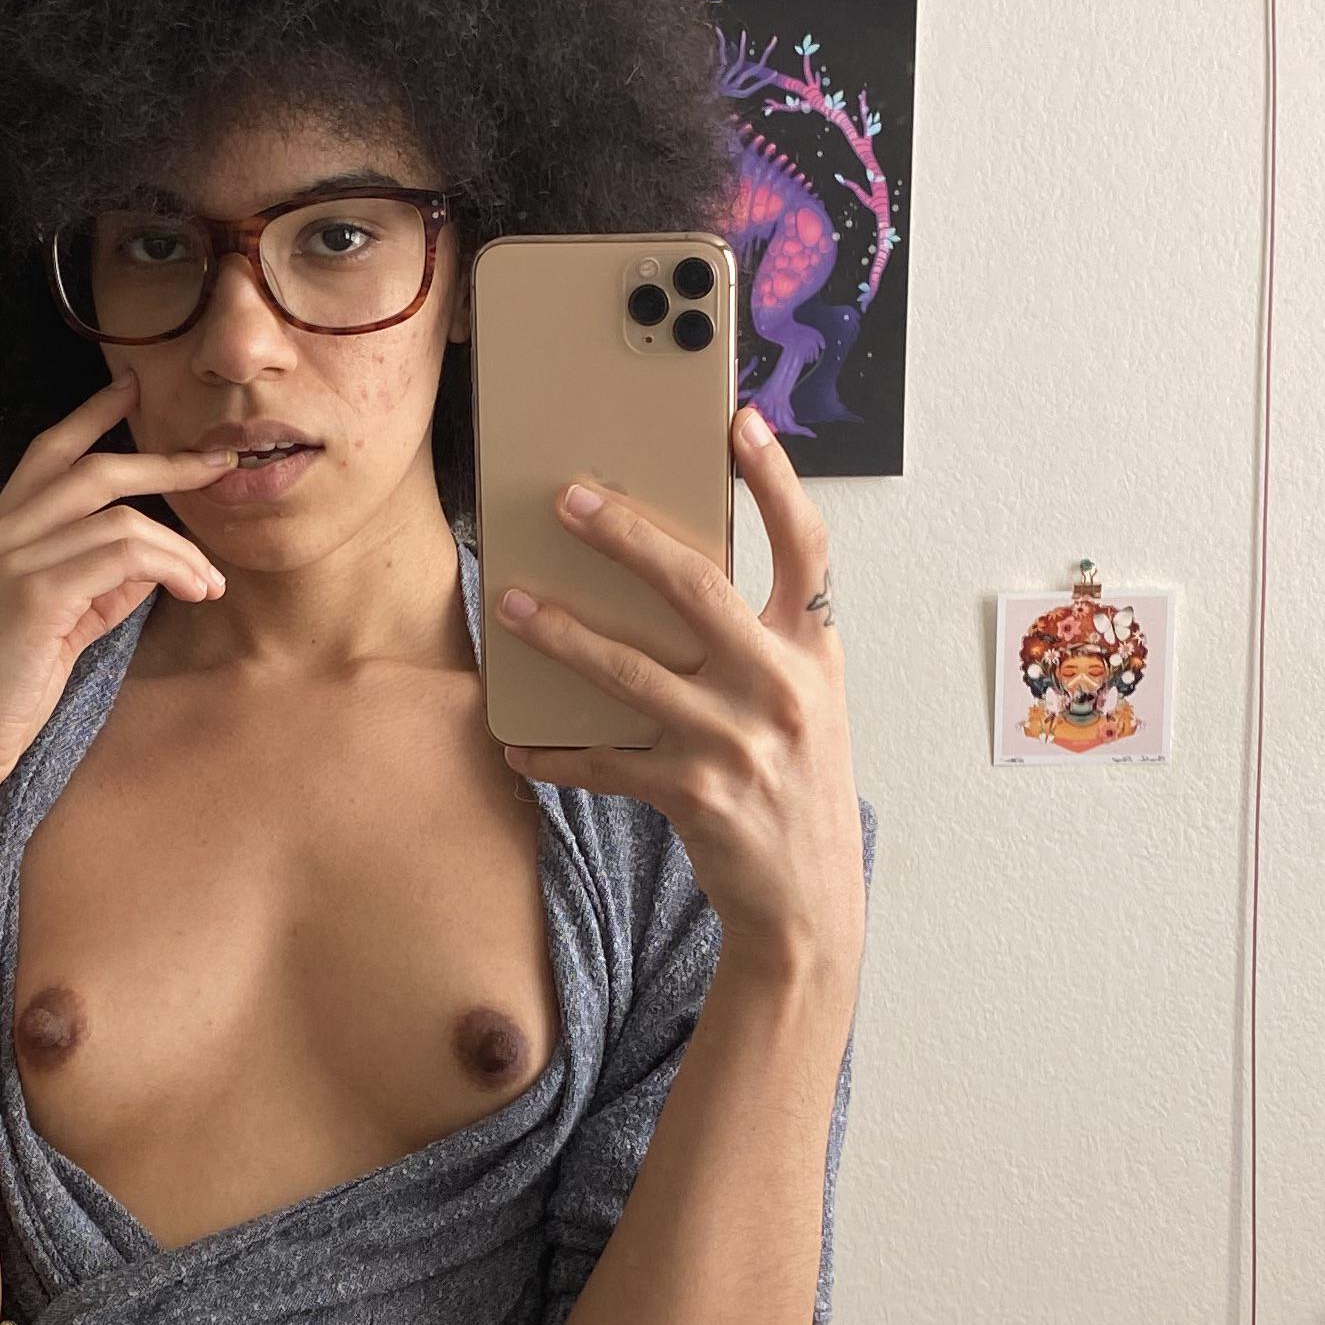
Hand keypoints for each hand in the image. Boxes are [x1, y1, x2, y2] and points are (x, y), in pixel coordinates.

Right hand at [0, 372, 234, 807]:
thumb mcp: (57, 627)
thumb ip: (98, 586)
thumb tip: (153, 560)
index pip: (47, 453)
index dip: (91, 416)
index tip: (132, 388)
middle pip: (93, 469)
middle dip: (165, 464)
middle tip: (218, 466)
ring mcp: (11, 561)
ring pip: (121, 517)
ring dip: (183, 546)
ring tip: (211, 582)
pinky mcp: (34, 595)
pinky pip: (123, 555)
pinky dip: (171, 567)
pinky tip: (195, 590)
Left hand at [494, 407, 858, 988]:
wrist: (811, 904)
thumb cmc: (800, 789)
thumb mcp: (807, 703)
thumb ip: (764, 640)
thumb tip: (679, 577)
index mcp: (813, 650)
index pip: (806, 544)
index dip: (775, 478)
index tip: (739, 421)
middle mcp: (780, 685)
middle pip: (695, 586)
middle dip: (623, 536)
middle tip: (569, 500)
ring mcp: (736, 739)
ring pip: (629, 669)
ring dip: (561, 633)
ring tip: (511, 604)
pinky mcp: (692, 793)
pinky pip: (605, 761)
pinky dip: (557, 753)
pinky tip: (520, 742)